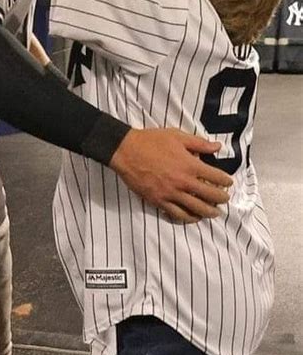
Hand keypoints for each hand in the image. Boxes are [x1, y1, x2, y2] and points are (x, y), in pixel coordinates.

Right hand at [110, 128, 231, 222]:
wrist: (127, 151)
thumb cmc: (152, 141)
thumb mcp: (177, 136)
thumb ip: (199, 143)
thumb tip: (217, 146)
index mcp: (189, 165)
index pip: (215, 177)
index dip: (225, 181)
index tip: (228, 183)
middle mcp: (183, 182)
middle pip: (209, 196)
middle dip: (221, 199)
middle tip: (225, 199)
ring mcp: (171, 194)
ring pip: (196, 209)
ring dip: (209, 212)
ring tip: (215, 213)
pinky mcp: (159, 201)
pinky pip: (177, 214)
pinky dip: (189, 218)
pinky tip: (194, 218)